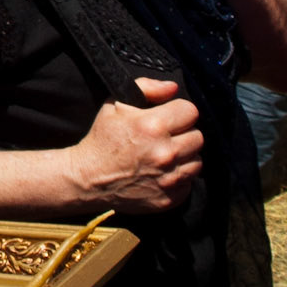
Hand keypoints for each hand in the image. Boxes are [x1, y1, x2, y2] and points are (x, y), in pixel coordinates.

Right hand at [65, 77, 202, 213]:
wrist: (88, 178)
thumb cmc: (103, 139)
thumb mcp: (115, 103)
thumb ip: (147, 88)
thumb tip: (173, 88)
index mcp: (153, 125)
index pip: (191, 111)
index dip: (179, 112)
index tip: (168, 117)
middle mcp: (165, 152)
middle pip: (198, 137)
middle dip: (184, 134)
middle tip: (167, 137)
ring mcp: (168, 178)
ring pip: (197, 161)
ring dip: (184, 157)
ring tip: (165, 155)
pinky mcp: (169, 199)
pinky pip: (189, 184)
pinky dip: (179, 178)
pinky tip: (162, 173)